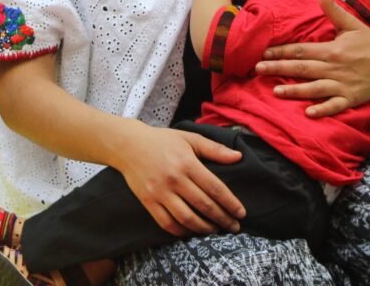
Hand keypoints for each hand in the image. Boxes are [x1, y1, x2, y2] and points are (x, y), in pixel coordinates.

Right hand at [113, 123, 246, 236]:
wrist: (128, 145)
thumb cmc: (162, 140)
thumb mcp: (190, 138)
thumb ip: (215, 149)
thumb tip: (238, 157)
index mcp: (187, 163)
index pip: (215, 188)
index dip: (230, 203)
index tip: (241, 213)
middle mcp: (174, 179)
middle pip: (204, 205)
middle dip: (222, 219)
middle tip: (234, 227)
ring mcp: (159, 192)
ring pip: (186, 218)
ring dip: (204, 228)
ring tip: (215, 230)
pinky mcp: (148, 202)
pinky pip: (167, 222)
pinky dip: (181, 231)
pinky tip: (191, 231)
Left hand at [255, 0, 369, 116]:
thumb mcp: (353, 24)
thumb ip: (334, 11)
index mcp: (332, 50)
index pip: (302, 50)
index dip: (282, 51)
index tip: (264, 53)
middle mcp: (334, 67)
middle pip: (302, 68)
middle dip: (279, 68)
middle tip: (258, 70)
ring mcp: (342, 85)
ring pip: (314, 88)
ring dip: (295, 90)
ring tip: (275, 91)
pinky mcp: (351, 98)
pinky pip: (335, 105)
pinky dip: (323, 110)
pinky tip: (309, 113)